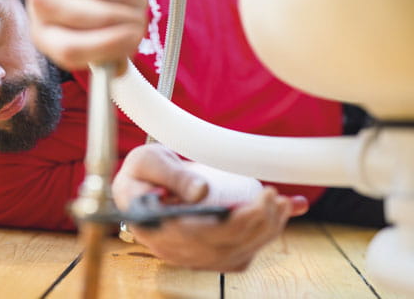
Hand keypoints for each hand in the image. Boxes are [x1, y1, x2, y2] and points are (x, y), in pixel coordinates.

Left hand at [26, 0, 147, 72]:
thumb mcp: (83, 33)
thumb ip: (103, 56)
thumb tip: (118, 71)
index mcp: (41, 32)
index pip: (71, 50)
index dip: (110, 49)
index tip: (133, 43)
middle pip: (103, 19)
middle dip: (133, 24)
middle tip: (140, 22)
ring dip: (137, 2)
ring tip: (131, 0)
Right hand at [112, 144, 308, 270]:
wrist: (135, 185)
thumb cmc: (140, 173)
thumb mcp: (149, 162)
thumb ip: (174, 175)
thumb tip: (202, 191)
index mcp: (157, 228)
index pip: (204, 236)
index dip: (239, 223)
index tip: (261, 201)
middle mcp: (174, 250)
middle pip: (227, 248)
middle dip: (260, 224)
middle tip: (276, 196)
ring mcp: (190, 256)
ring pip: (237, 254)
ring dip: (266, 232)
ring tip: (282, 204)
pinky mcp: (204, 253)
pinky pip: (238, 254)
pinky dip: (262, 238)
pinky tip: (278, 217)